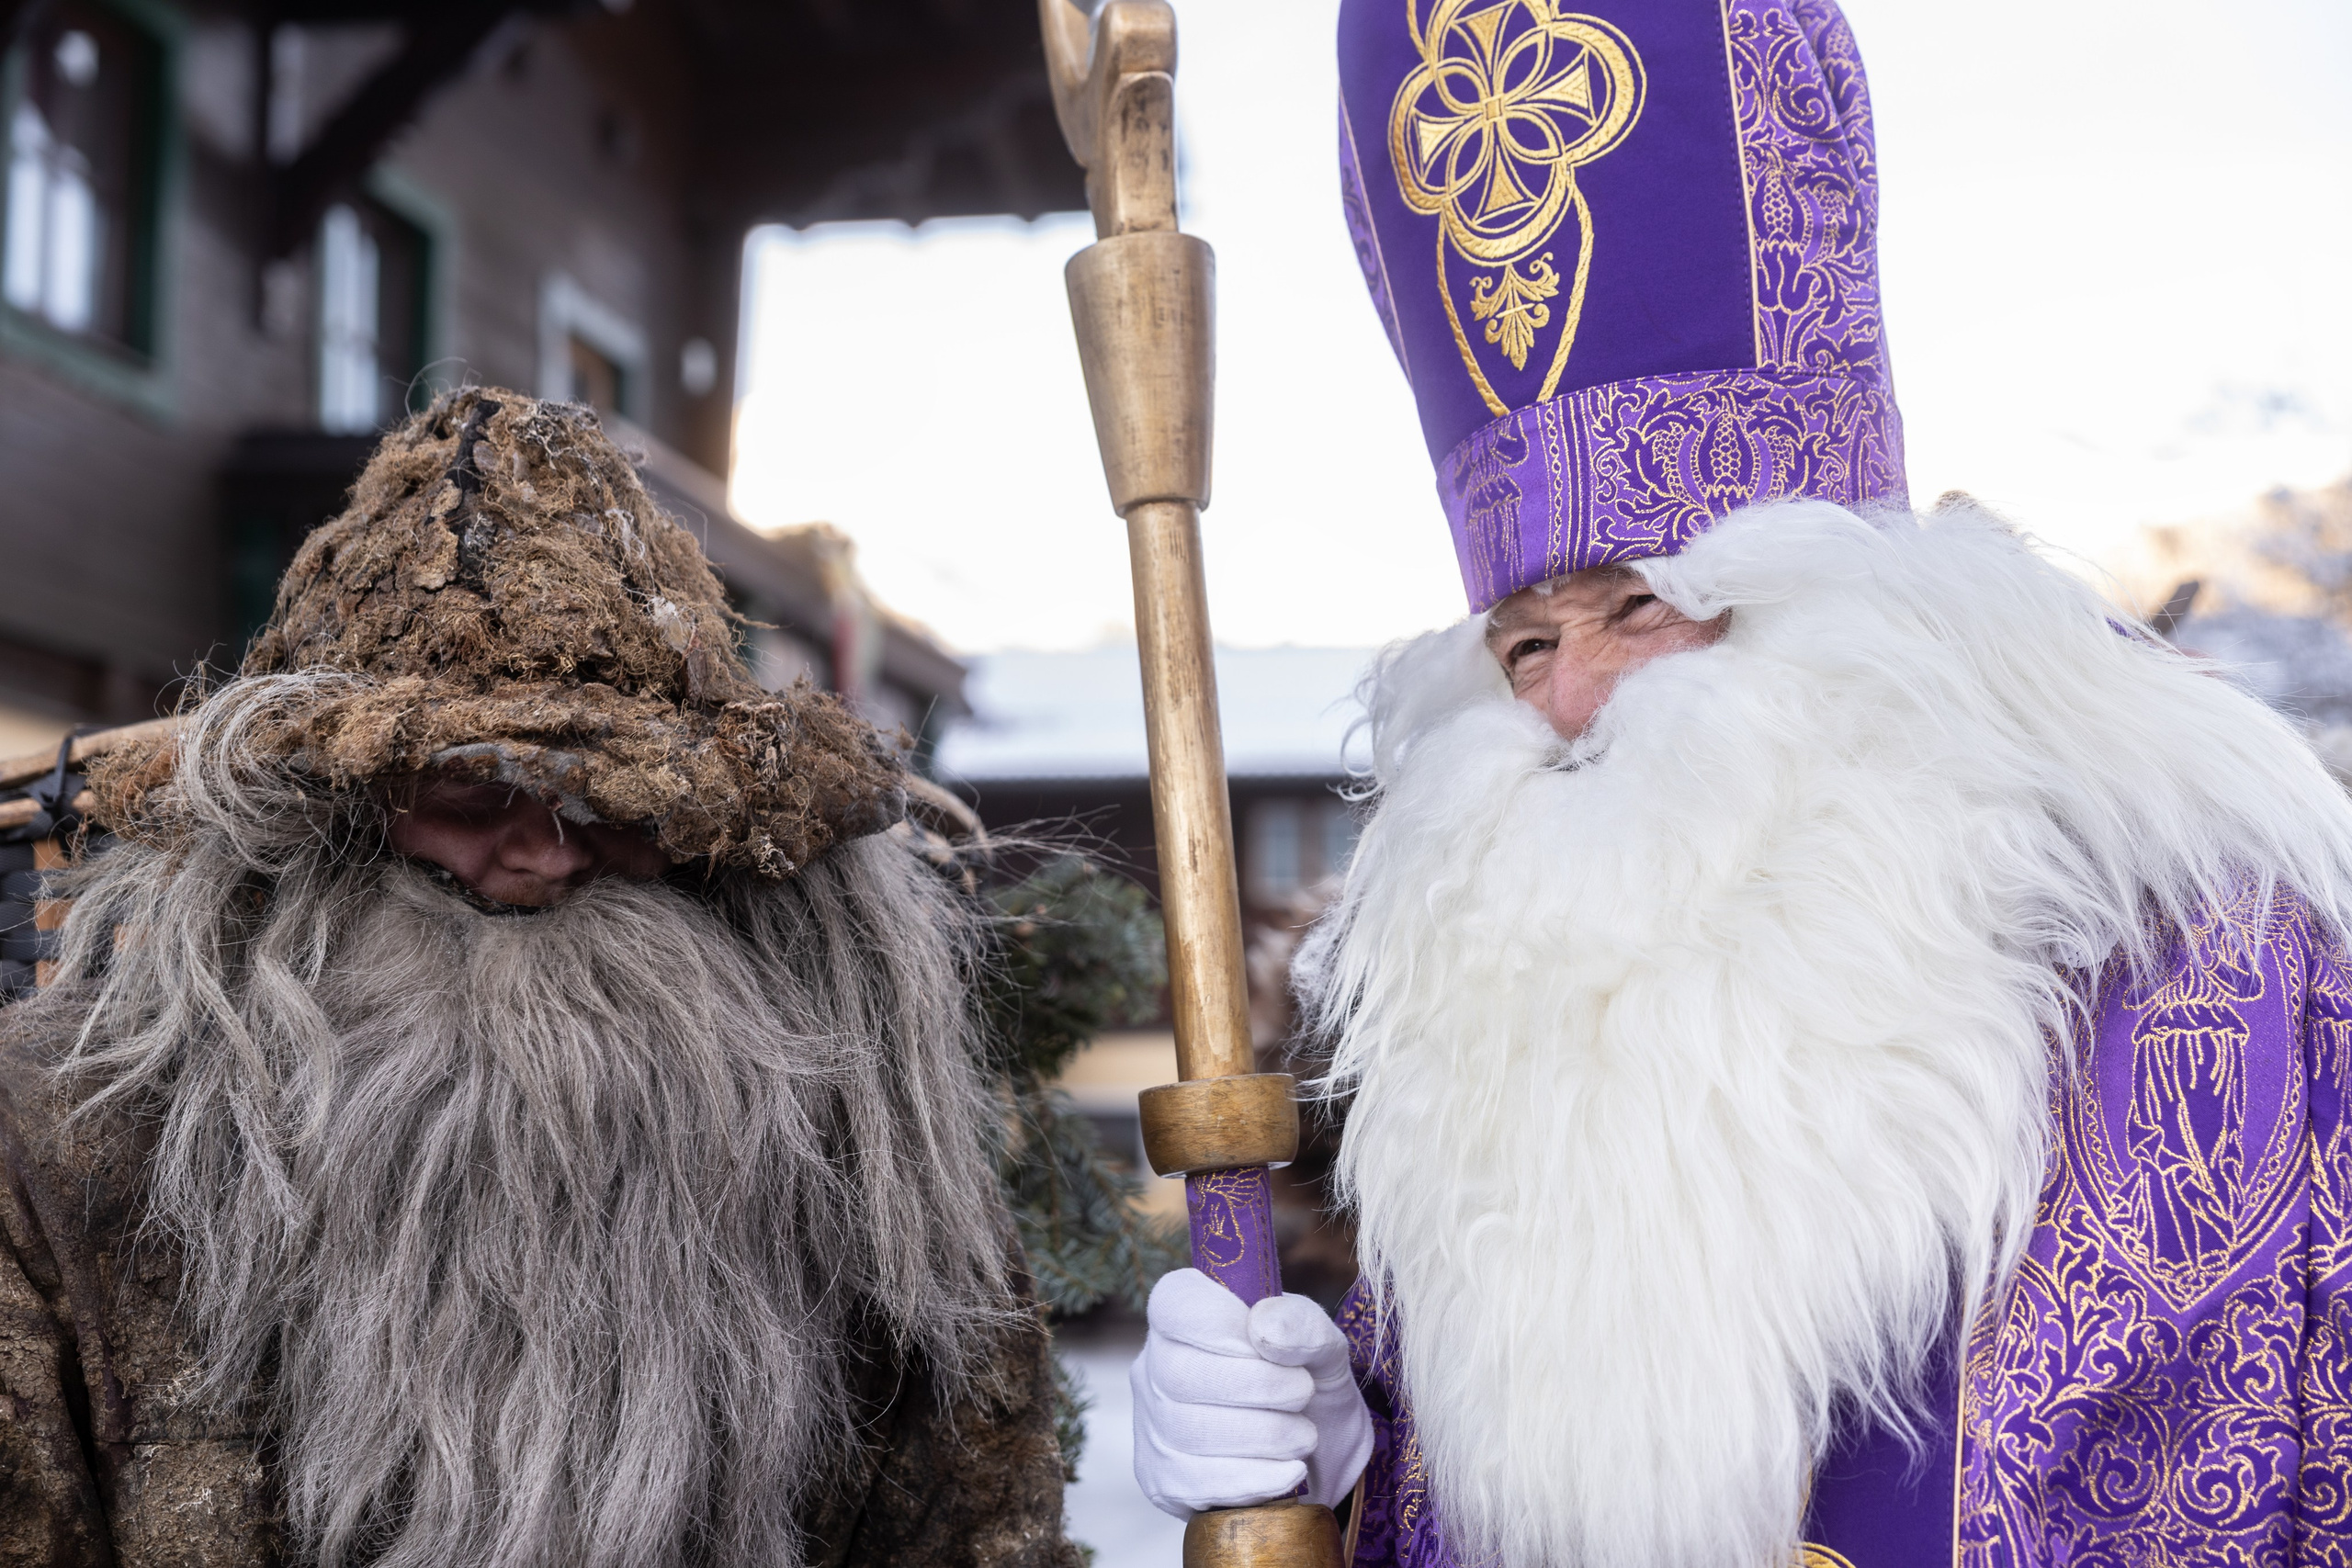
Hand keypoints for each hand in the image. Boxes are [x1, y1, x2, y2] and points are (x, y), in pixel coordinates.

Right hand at [1130, 1268, 1373, 1518]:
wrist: (1320, 1454)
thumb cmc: (1308, 1383)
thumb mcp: (1322, 1345)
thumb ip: (1303, 1325)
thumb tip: (1265, 1326)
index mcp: (1183, 1313)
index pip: (1176, 1304)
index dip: (1224, 1325)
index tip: (1271, 1347)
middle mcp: (1154, 1365)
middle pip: (1180, 1375)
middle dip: (1257, 1387)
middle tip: (1303, 1393)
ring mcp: (1151, 1425)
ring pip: (1189, 1431)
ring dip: (1264, 1436)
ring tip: (1304, 1435)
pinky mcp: (1161, 1479)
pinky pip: (1197, 1481)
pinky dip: (1255, 1478)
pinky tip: (1291, 1471)